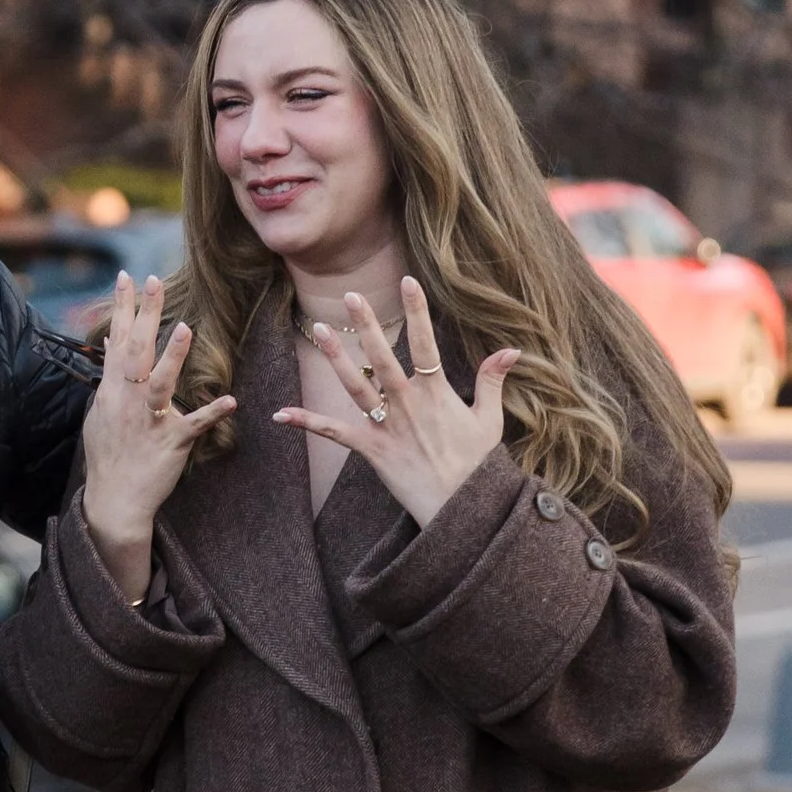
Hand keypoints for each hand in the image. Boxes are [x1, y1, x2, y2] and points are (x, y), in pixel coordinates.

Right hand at [78, 272, 235, 602]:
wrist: (115, 500)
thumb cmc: (109, 453)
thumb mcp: (100, 411)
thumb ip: (109, 375)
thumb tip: (112, 342)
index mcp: (112, 391)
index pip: (117, 341)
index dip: (122, 309)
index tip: (127, 277)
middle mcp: (127, 402)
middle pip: (136, 351)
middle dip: (144, 316)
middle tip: (152, 281)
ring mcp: (149, 422)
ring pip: (161, 384)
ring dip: (173, 356)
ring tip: (185, 328)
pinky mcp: (171, 443)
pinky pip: (193, 426)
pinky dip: (211, 413)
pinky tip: (230, 401)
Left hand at [275, 278, 518, 526]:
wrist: (461, 510)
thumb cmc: (477, 465)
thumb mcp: (489, 420)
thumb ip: (493, 381)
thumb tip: (511, 349)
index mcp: (437, 393)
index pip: (426, 343)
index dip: (417, 311)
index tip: (407, 281)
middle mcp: (408, 404)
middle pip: (383, 356)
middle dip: (366, 324)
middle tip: (349, 295)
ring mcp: (388, 426)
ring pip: (356, 385)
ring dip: (336, 358)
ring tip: (319, 330)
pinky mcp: (372, 450)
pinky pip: (335, 433)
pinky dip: (308, 422)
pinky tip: (281, 414)